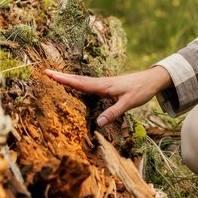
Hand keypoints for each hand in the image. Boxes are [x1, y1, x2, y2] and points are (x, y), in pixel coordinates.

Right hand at [44, 66, 171, 126]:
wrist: (151, 80)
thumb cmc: (140, 90)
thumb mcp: (128, 103)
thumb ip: (113, 112)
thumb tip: (98, 124)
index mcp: (103, 85)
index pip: (80, 83)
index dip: (65, 80)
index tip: (50, 74)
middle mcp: (101, 83)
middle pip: (78, 79)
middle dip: (61, 77)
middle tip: (46, 72)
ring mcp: (103, 83)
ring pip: (82, 81)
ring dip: (68, 79)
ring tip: (54, 77)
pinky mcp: (106, 86)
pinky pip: (88, 84)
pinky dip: (78, 83)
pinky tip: (75, 85)